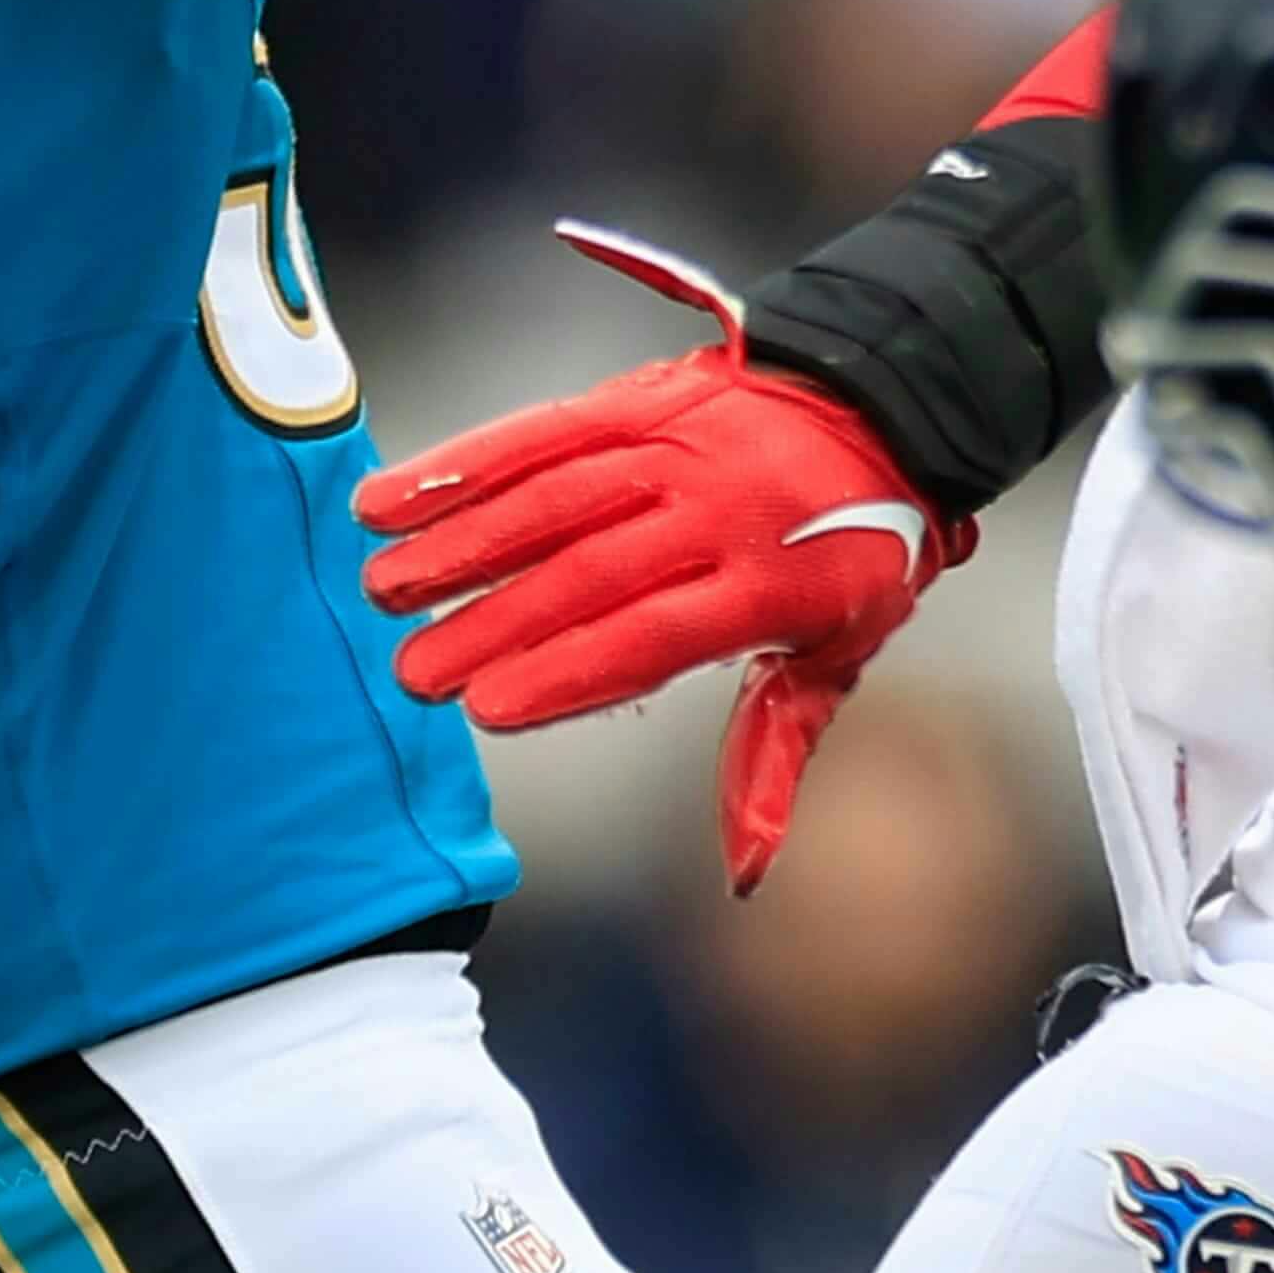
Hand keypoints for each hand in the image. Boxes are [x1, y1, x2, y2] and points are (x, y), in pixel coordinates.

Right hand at [362, 222, 973, 891]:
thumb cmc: (853, 553)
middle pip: (590, 572)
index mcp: (769, 586)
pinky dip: (467, 464)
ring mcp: (676, 447)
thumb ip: (771, 756)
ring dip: (462, 542)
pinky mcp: (639, 399)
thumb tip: (743, 872)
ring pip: (554, 498)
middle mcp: (719, 510)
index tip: (489, 711)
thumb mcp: (836, 656)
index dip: (570, 672)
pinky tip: (397, 499)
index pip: (653, 635)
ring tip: (386, 589)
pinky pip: (544, 431)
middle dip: (494, 623)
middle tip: (413, 673)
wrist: (886, 408)